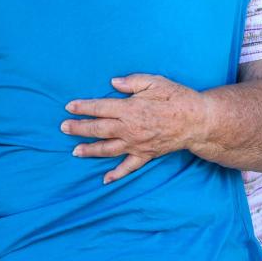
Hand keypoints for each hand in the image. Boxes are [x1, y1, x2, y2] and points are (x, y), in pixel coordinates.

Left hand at [61, 74, 207, 183]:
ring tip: (75, 151)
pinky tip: (105, 179)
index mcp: (130, 108)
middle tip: (63, 127)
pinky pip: (128, 167)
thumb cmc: (177, 97)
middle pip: (98, 129)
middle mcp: (130, 128)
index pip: (100, 107)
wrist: (197, 121)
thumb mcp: (155, 82)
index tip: (69, 107)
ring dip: (90, 150)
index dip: (83, 107)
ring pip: (108, 149)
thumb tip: (113, 83)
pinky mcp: (146, 155)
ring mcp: (137, 144)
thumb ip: (132, 82)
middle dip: (79, 128)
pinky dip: (116, 174)